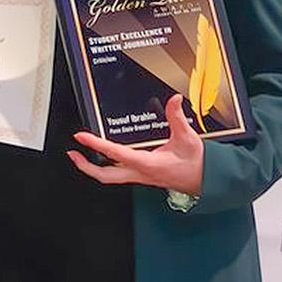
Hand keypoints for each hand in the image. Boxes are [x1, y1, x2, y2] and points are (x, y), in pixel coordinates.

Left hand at [68, 94, 203, 195]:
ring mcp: (141, 177)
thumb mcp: (188, 138)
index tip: (81, 137)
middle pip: (105, 175)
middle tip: (72, 153)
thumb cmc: (198, 163)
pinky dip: (107, 167)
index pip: (115, 154)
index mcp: (148, 164)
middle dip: (85, 166)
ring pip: (110, 177)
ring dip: (93, 168)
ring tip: (81, 156)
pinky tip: (105, 158)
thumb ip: (178, 118)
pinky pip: (119, 175)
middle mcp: (141, 173)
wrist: (209, 181)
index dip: (96, 145)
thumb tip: (174, 100)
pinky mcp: (143, 177)